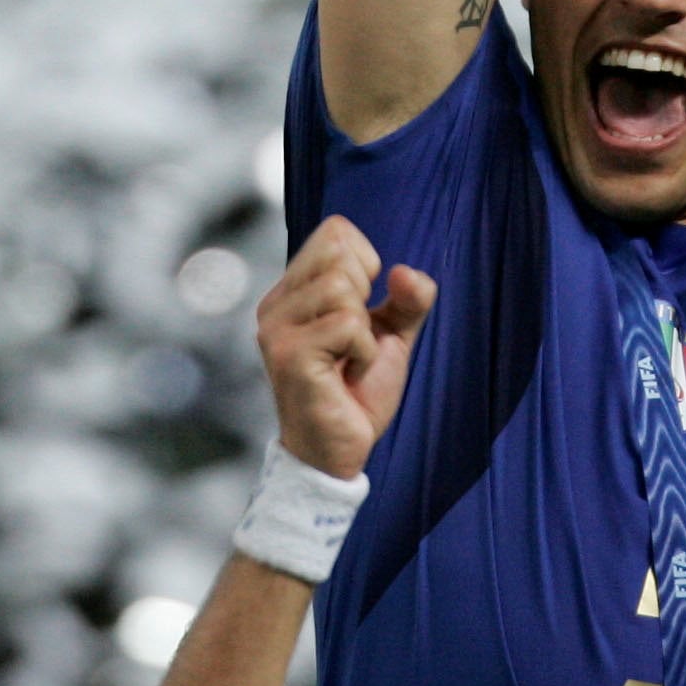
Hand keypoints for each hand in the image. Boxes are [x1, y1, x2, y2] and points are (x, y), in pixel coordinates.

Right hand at [253, 216, 436, 480]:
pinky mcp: (289, 353)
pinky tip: (347, 377)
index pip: (335, 232)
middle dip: (365, 300)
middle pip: (340, 255)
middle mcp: (276, 303)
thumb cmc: (357, 394)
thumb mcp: (391, 337)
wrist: (339, 453)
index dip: (366, 265)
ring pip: (343, 288)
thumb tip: (406, 272)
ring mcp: (277, 328)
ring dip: (365, 333)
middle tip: (352, 344)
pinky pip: (348, 325)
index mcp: (293, 291)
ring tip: (349, 362)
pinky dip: (364, 354)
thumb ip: (408, 300)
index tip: (358, 313)